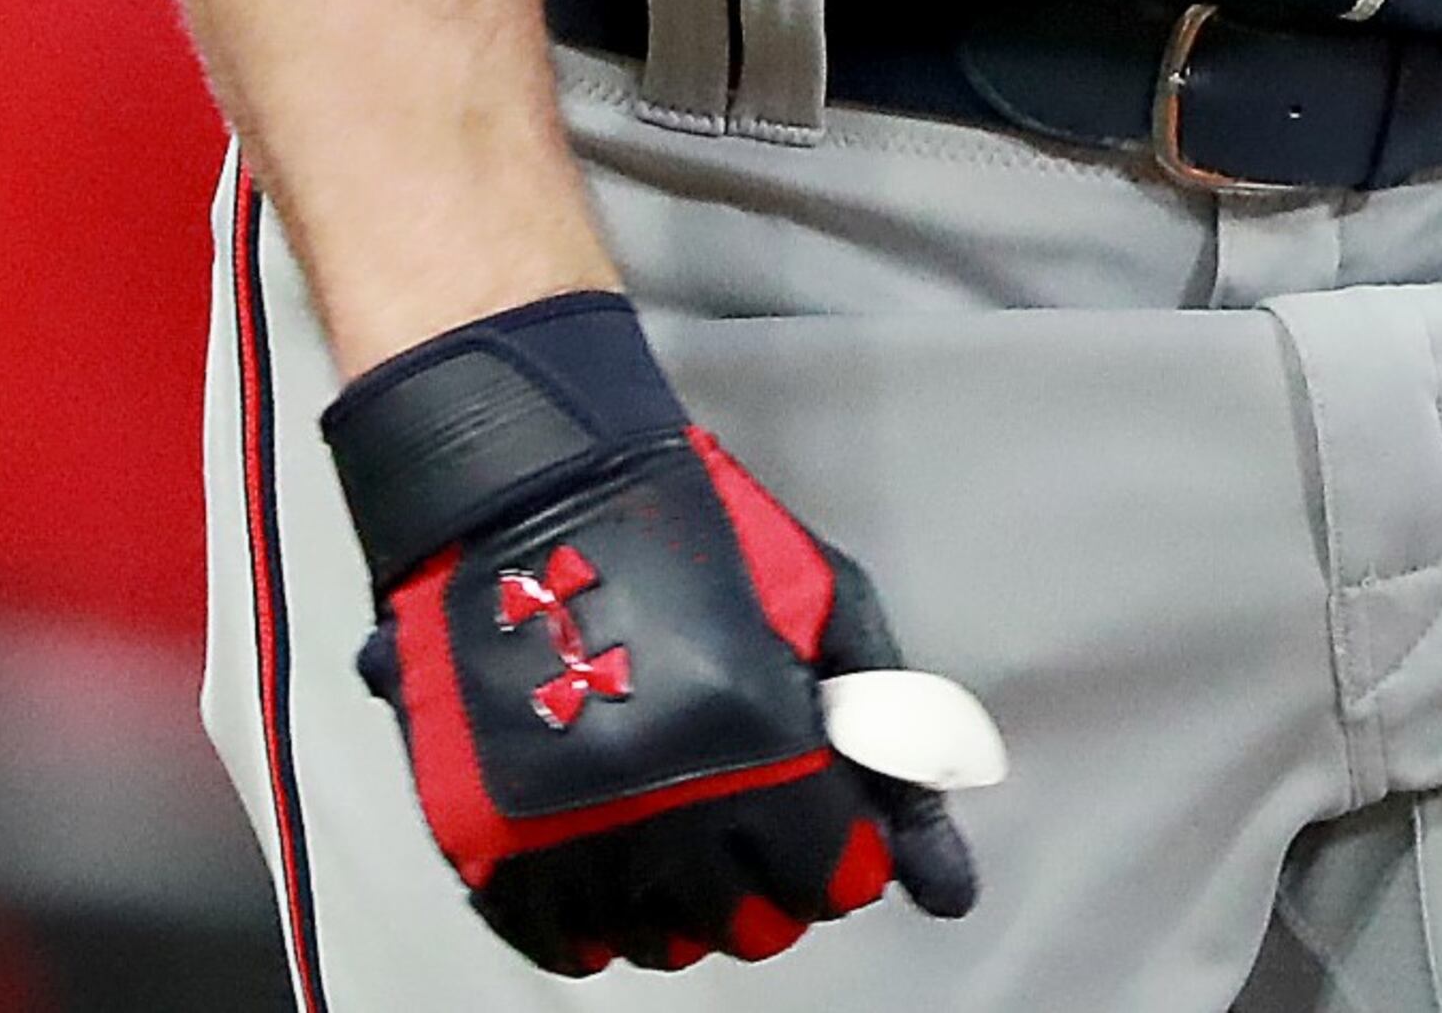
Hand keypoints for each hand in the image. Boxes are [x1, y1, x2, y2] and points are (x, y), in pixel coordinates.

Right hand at [325, 288, 982, 974]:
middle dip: (775, 872)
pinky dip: (602, 916)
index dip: (846, 842)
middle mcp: (666, 812)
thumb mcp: (830, 608)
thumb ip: (896, 749)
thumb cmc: (699, 535)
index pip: (837, 878)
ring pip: (666, 941)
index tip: (827, 803)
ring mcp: (570, 838)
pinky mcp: (490, 849)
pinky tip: (617, 847)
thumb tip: (951, 892)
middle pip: (755, 923)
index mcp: (759, 745)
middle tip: (757, 803)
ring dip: (691, 897)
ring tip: (685, 814)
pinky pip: (568, 946)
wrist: (538, 494)